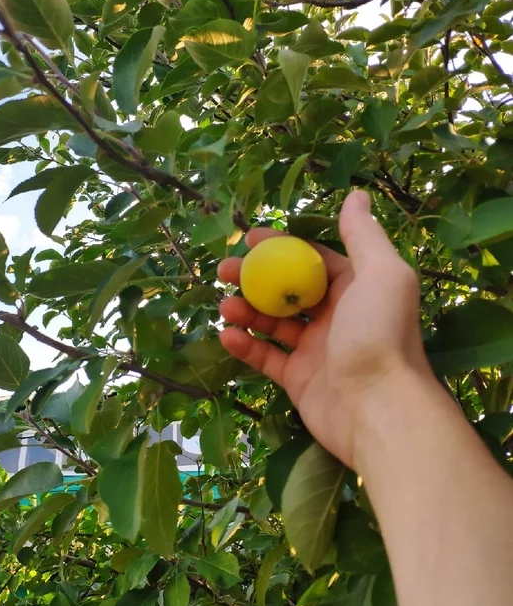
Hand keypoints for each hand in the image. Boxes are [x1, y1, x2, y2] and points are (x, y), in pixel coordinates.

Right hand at [217, 190, 434, 468]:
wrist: (379, 410)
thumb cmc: (380, 334)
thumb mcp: (381, 274)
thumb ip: (363, 236)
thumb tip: (356, 195)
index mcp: (356, 288)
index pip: (313, 259)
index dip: (281, 246)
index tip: (249, 238)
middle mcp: (336, 316)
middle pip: (287, 288)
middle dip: (254, 277)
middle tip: (224, 270)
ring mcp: (316, 349)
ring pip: (272, 322)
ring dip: (245, 310)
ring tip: (223, 305)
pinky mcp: (299, 380)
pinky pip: (265, 357)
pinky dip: (245, 345)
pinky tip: (226, 335)